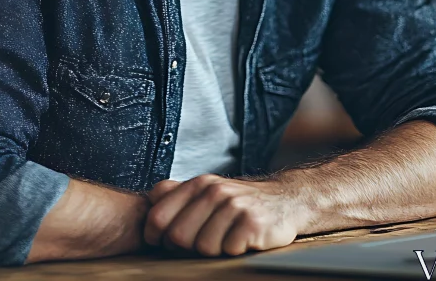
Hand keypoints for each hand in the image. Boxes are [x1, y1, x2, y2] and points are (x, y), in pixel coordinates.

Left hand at [143, 173, 309, 256]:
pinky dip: (235, 251)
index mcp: (199, 184)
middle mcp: (215, 191)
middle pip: (178, 238)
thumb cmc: (240, 203)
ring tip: (228, 237)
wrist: (285, 200)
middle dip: (188, 247)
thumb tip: (150, 199)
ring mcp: (234, 205)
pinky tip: (244, 239)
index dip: (157, 237)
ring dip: (216, 250)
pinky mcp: (252, 223)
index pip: (157, 218)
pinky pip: (228, 251)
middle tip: (206, 240)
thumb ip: (177, 193)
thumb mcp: (208, 191)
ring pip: (203, 248)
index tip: (168, 242)